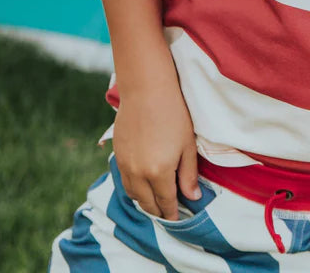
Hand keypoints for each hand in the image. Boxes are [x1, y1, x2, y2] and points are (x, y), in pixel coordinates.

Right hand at [113, 78, 198, 220]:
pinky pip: (124, 180)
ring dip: (144, 201)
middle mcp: (138, 173)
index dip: (172, 213)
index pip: (166, 202)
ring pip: (132, 194)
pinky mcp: (117, 154)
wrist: (146, 90)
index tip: (177, 219)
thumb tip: (192, 197)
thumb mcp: (187, 144)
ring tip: (155, 201)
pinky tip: (142, 183)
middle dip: (158, 211)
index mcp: (159, 172)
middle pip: (147, 203)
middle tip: (168, 213)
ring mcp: (125, 164)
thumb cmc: (173, 113)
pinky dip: (133, 188)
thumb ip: (188, 174)